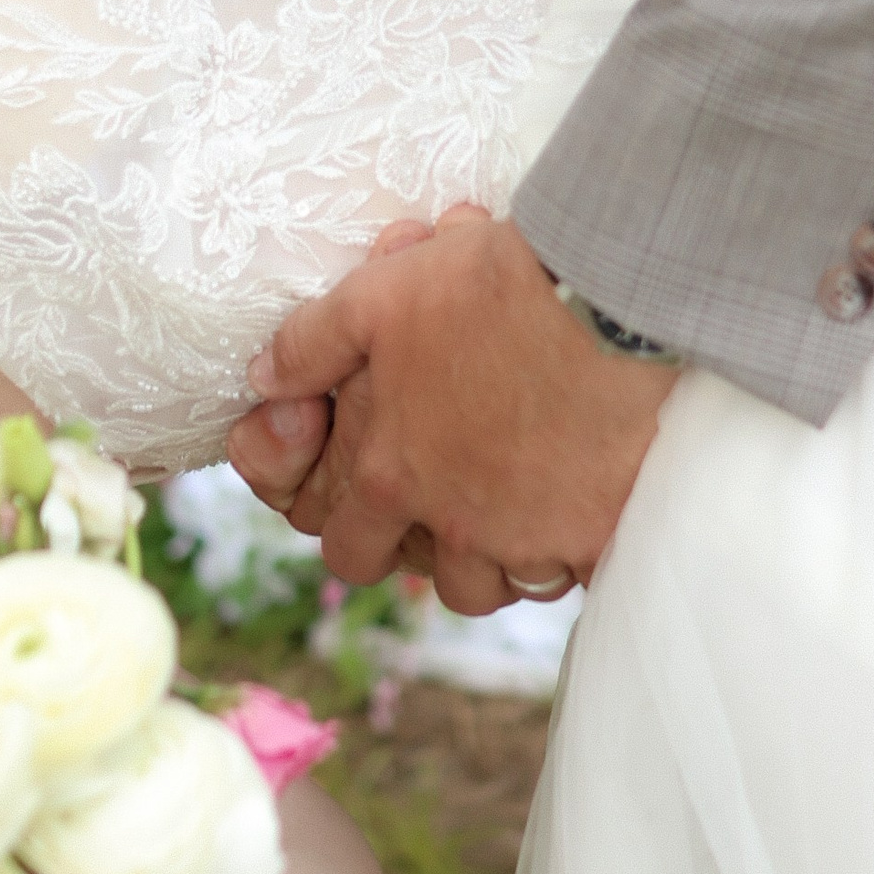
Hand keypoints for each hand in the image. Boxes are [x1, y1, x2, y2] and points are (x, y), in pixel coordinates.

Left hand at [236, 209, 675, 605]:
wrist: (609, 288)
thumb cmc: (488, 287)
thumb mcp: (374, 296)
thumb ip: (310, 346)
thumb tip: (264, 382)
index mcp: (392, 475)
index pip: (345, 547)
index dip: (354, 525)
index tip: (381, 491)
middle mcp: (456, 522)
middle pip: (430, 579)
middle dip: (431, 549)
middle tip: (454, 496)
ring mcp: (530, 536)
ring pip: (502, 586)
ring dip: (500, 555)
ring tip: (515, 500)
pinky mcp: (600, 532)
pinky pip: (579, 575)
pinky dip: (572, 551)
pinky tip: (578, 501)